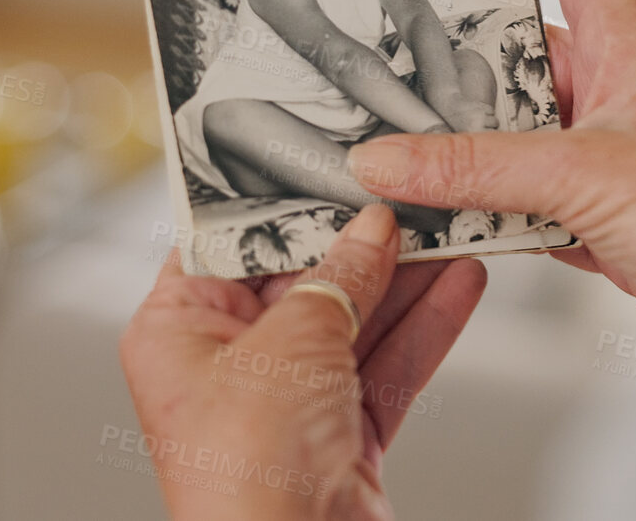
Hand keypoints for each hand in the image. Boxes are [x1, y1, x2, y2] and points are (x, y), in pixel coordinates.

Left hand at [120, 205, 487, 520]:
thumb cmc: (248, 475)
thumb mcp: (294, 343)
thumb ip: (339, 277)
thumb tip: (371, 229)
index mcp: (176, 330)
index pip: (227, 240)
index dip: (278, 199)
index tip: (325, 159)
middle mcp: (225, 363)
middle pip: (300, 277)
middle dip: (361, 239)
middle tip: (407, 191)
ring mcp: (285, 400)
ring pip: (353, 320)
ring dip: (406, 279)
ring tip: (452, 227)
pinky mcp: (338, 434)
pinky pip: (384, 366)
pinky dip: (422, 330)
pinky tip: (459, 287)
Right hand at [346, 0, 635, 336]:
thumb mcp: (579, 178)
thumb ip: (474, 168)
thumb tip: (388, 158)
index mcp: (635, 46)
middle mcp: (626, 90)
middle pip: (527, 56)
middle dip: (466, 65)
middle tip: (397, 57)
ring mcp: (618, 153)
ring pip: (522, 133)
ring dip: (473, 149)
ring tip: (408, 152)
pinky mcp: (610, 213)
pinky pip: (530, 197)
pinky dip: (492, 208)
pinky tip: (453, 221)